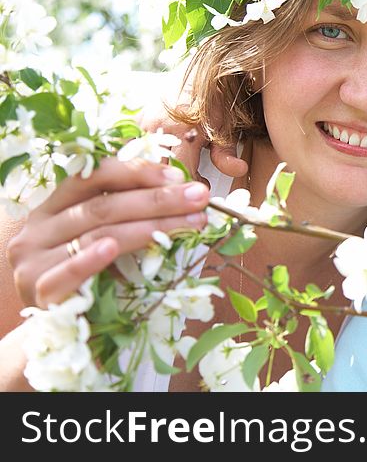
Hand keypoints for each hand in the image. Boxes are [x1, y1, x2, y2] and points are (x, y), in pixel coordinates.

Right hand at [5, 157, 210, 307]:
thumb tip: (185, 197)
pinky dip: (90, 260)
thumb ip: (129, 217)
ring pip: (96, 235)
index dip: (138, 173)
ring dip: (149, 227)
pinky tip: (112, 249)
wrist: (51, 326)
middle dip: (158, 200)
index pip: (95, 177)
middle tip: (198, 198)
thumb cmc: (86, 276)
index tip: (179, 177)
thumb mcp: (103, 239)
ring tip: (188, 224)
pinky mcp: (37, 291)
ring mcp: (34, 259)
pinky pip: (65, 273)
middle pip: (104, 206)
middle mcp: (40, 228)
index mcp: (55, 206)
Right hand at [137, 69, 248, 179]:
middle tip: (188, 188)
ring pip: (142, 162)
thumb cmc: (216, 98)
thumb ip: (227, 153)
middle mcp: (157, 128)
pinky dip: (145, 160)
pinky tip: (160, 164)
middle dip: (171, 186)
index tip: (202, 193)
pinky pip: (134, 148)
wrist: (201, 67)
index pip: (180, 174)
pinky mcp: (137, 120)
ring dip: (157, 174)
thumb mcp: (225, 126)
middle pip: (156, 172)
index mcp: (182, 132)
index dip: (191, 189)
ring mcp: (144, 123)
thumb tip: (238, 171)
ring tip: (175, 177)